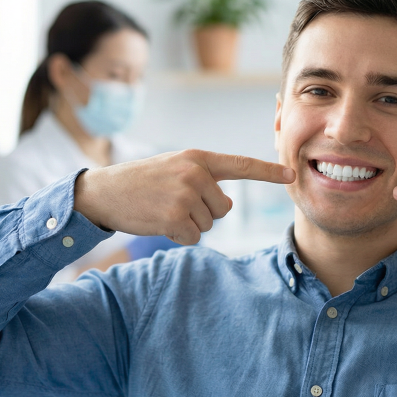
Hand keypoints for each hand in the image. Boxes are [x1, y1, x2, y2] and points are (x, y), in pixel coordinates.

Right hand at [75, 150, 295, 244]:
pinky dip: (178, 237)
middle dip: (203, 213)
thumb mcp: (174, 168)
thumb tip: (226, 206)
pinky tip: (159, 222)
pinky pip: (193, 237)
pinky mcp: (174, 217)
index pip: (240, 165)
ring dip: (187, 225)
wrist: (104, 192)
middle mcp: (194, 173)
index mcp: (197, 158)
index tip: (292, 175)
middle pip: (223, 209)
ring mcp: (184, 195)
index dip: (268, 172)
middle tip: (173, 203)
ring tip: (162, 209)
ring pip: (208, 225)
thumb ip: (202, 178)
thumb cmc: (141, 182)